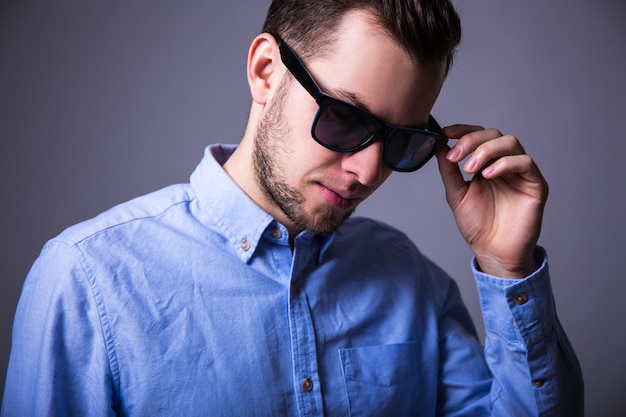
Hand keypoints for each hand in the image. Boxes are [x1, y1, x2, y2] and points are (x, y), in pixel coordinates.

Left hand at [436, 124, 548, 278]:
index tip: (445, 133)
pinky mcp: (535, 184)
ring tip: (470, 169)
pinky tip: (488, 175)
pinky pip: (525, 162)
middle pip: (494, 134)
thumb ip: (449, 171)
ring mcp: (521, 172)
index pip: (478, 136)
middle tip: (456, 157)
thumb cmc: (478, 225)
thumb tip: (440, 147)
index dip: (463, 130)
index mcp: (486, 163)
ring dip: (486, 150)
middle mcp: (505, 163)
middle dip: (471, 141)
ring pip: (510, 142)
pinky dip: (505, 163)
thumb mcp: (456, 194)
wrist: (492, 251)